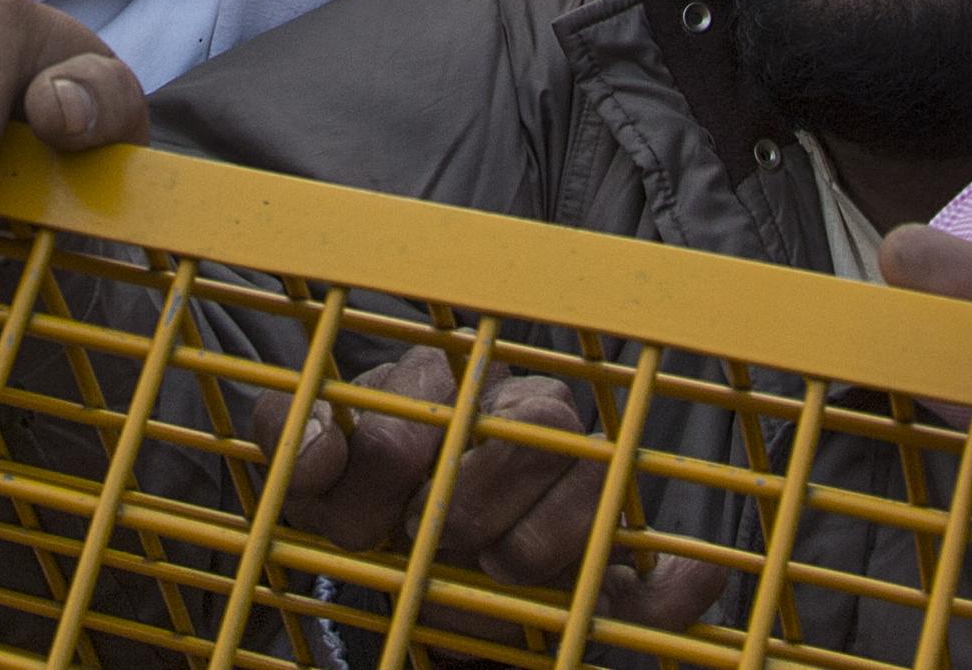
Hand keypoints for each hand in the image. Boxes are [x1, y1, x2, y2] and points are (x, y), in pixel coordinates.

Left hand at [250, 348, 727, 628]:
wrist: (400, 585)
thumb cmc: (359, 510)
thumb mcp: (307, 484)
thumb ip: (294, 448)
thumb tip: (328, 447)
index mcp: (447, 386)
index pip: (437, 396)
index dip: (392, 460)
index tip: (365, 521)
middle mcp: (525, 420)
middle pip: (534, 425)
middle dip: (472, 495)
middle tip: (433, 541)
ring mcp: (578, 488)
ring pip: (595, 481)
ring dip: (546, 533)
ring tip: (498, 569)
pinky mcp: (613, 568)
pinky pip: (664, 571)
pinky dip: (674, 582)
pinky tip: (677, 582)